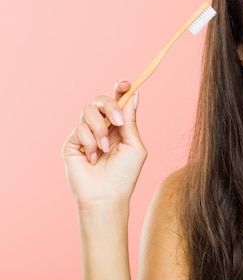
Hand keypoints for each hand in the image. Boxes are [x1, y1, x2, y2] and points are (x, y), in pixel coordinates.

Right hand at [62, 80, 146, 208]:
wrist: (107, 196)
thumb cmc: (124, 174)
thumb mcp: (134, 145)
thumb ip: (130, 120)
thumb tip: (134, 94)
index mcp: (119, 126)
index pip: (117, 101)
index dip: (120, 89)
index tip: (125, 84)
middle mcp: (101, 127)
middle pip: (100, 100)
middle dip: (110, 106)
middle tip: (118, 122)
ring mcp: (85, 134)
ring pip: (88, 111)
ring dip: (100, 130)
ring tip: (106, 150)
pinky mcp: (72, 143)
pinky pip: (79, 128)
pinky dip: (90, 142)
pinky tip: (93, 158)